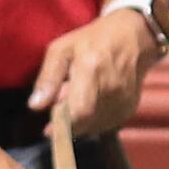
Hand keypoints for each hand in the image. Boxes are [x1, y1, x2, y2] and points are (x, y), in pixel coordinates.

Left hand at [35, 7, 160, 138]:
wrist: (133, 37)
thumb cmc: (92, 39)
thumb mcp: (62, 49)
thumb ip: (48, 77)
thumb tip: (35, 106)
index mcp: (92, 69)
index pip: (79, 110)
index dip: (62, 125)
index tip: (48, 131)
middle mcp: (111, 88)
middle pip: (83, 121)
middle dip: (67, 118)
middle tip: (65, 97)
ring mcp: (123, 100)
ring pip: (92, 126)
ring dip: (79, 119)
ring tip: (80, 94)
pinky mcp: (128, 110)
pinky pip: (102, 125)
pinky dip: (91, 119)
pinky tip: (91, 100)